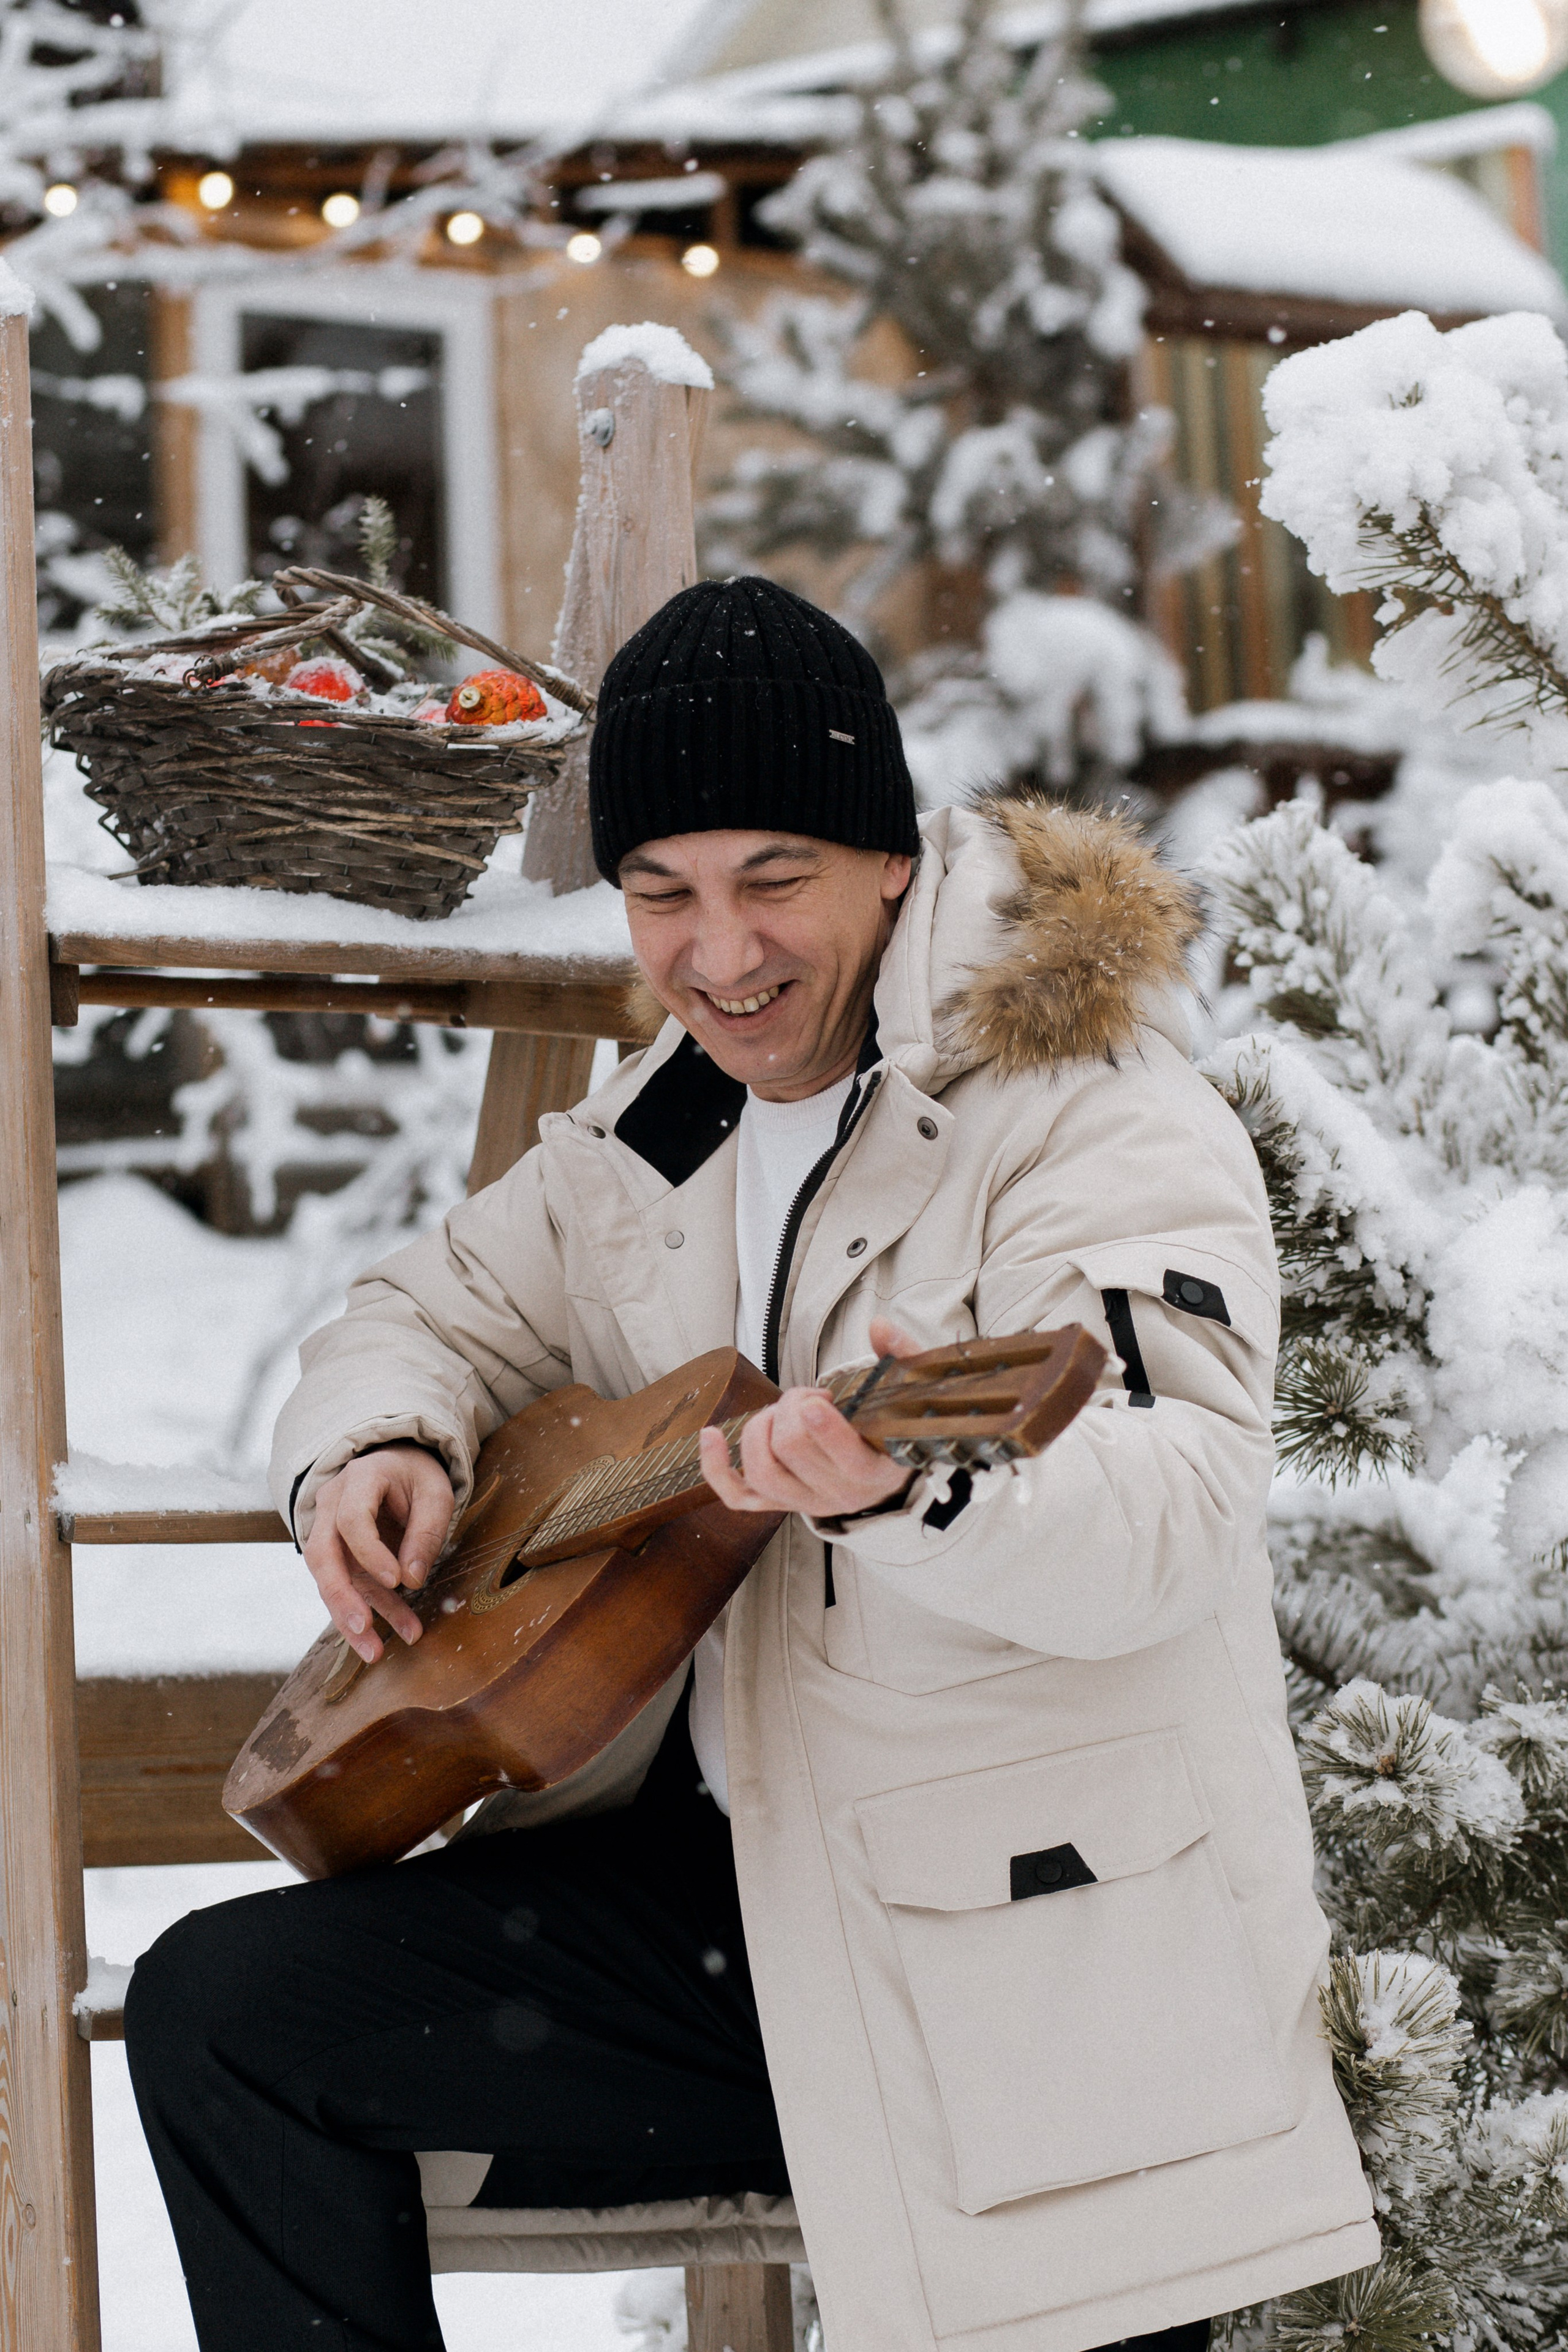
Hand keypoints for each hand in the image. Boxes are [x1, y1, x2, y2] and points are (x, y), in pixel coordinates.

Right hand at [304, 1443, 455, 1662]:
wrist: (395, 1464)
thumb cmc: (416, 1476)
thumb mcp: (436, 1493)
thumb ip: (426, 1532)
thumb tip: (413, 1581)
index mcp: (358, 1479)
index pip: (351, 1520)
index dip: (370, 1553)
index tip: (396, 1580)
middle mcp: (331, 1505)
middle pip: (322, 1555)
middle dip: (341, 1597)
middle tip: (364, 1629)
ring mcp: (328, 1532)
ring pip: (328, 1579)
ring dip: (349, 1617)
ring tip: (375, 1653)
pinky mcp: (337, 1556)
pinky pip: (348, 1587)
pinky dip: (368, 1611)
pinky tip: (388, 1636)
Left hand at [699, 1319, 922, 1521]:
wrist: (881, 1473)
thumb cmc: (890, 1427)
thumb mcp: (907, 1391)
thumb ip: (900, 1354)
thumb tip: (880, 1327)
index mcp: (875, 1471)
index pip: (848, 1459)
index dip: (826, 1430)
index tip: (814, 1401)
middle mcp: (839, 1495)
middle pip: (795, 1451)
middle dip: (791, 1408)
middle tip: (806, 1396)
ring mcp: (804, 1502)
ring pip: (763, 1472)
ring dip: (761, 1428)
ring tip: (778, 1409)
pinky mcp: (777, 1503)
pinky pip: (738, 1496)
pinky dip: (717, 1469)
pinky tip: (710, 1436)